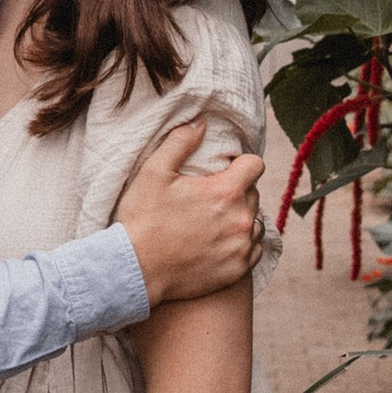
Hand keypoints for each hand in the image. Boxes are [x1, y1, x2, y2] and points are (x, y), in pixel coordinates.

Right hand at [116, 114, 262, 307]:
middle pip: (253, 193)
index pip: (255, 165)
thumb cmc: (143, 220)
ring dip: (241, 219)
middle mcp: (241, 219)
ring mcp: (242, 247)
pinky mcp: (237, 270)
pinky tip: (218, 244)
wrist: (136, 271)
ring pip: (255, 222)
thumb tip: (200, 121)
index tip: (224, 171)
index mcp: (226, 192)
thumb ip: (180, 142)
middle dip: (236, 192)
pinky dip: (241, 245)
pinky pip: (253, 250)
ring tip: (214, 222)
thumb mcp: (154, 173)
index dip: (240, 164)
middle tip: (209, 199)